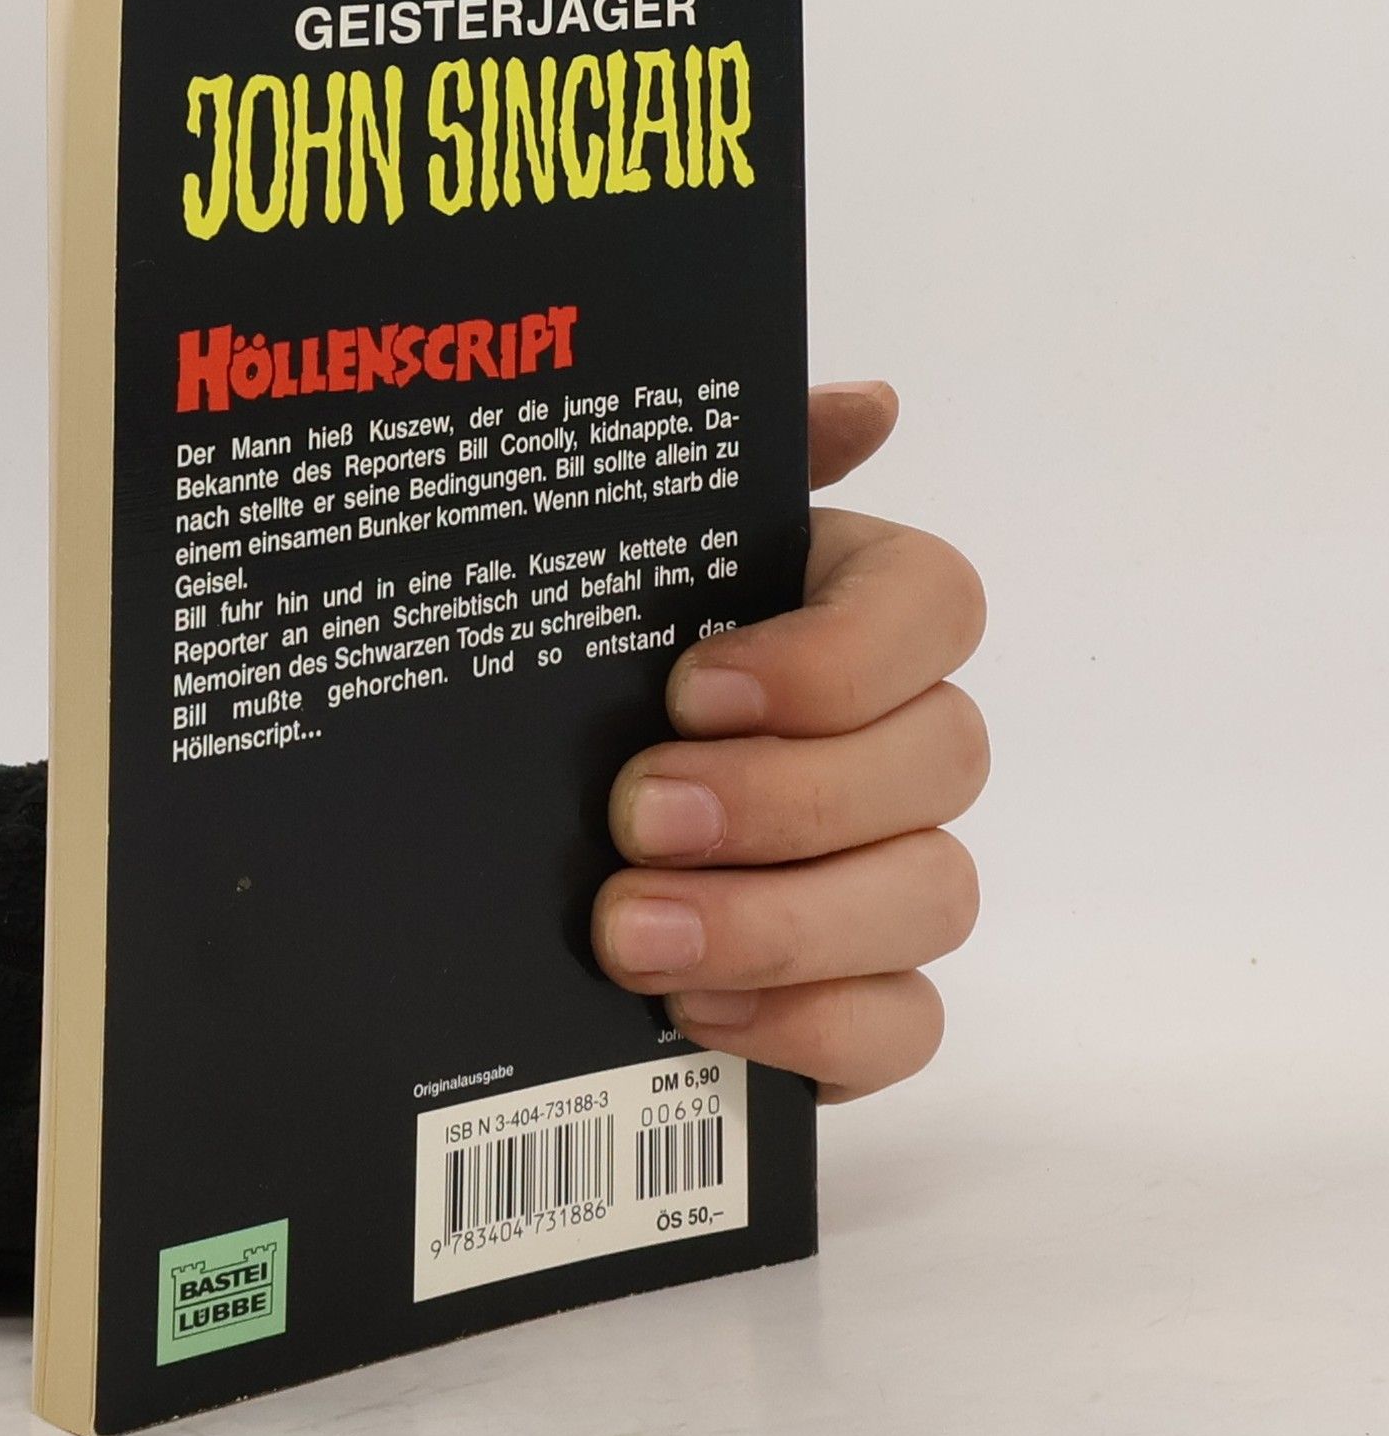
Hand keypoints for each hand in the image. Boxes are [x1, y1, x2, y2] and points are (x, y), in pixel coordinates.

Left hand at [593, 382, 986, 1100]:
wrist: (489, 838)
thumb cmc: (571, 674)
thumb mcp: (610, 556)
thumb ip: (724, 470)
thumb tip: (867, 406)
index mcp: (845, 616)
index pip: (936, 605)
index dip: (836, 654)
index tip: (691, 688)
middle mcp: (894, 743)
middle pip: (945, 761)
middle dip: (788, 798)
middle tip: (633, 816)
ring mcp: (889, 876)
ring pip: (936, 897)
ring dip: (784, 922)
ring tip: (629, 932)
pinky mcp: (858, 995)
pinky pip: (907, 1026)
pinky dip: (814, 1028)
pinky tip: (693, 1010)